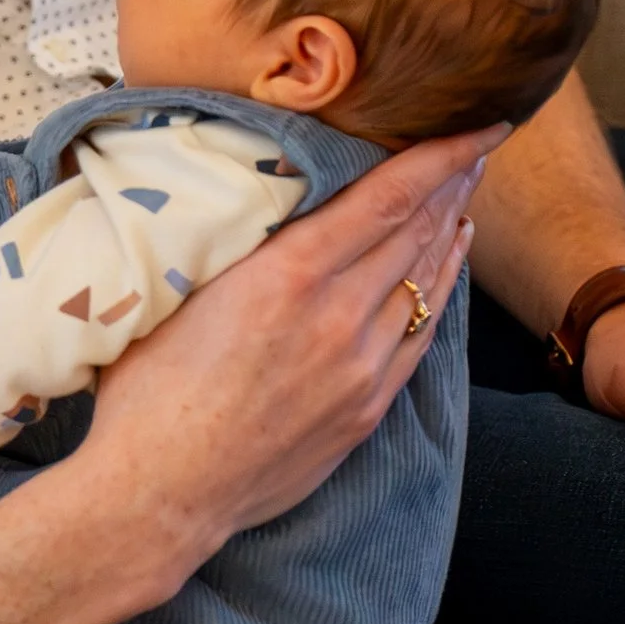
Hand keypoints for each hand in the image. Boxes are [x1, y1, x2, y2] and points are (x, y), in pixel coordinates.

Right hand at [0, 131, 497, 623]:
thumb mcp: (176, 291)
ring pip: (424, 285)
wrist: (161, 495)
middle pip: (415, 234)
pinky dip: (438, 295)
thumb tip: (251, 195)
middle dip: (449, 185)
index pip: (385, 199)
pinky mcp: (364, 410)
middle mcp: (336, 318)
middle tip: (474, 149)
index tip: (476, 128)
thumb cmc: (147, 391)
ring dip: (448, 235)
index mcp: (286, 276)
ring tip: (466, 196)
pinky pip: (418, 338)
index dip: (438, 158)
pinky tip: (443, 271)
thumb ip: (230, 242)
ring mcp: (359, 369)